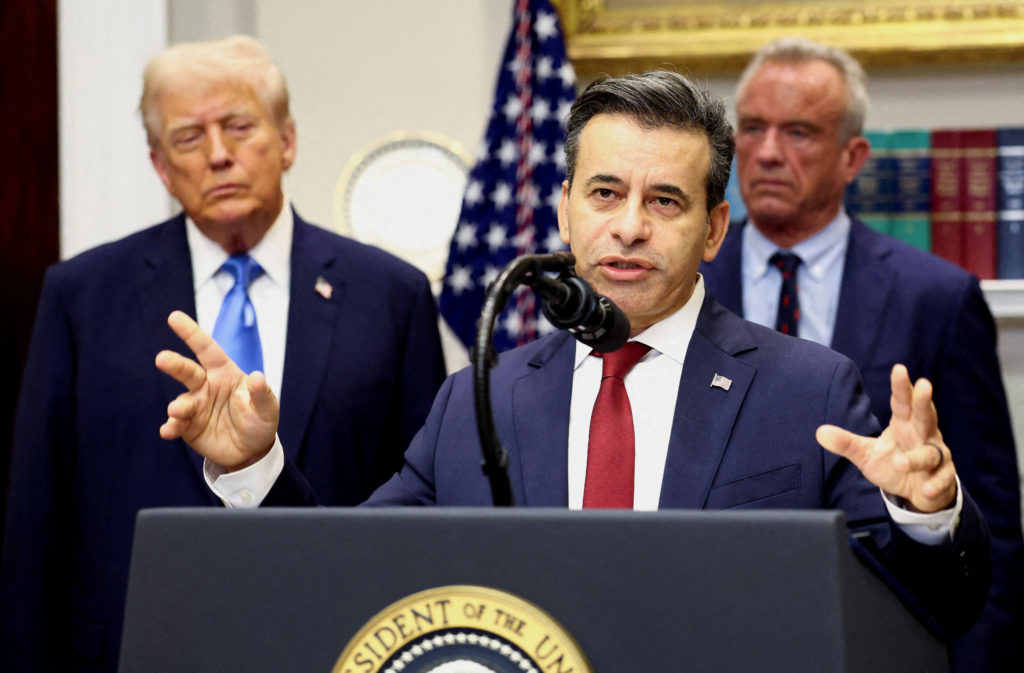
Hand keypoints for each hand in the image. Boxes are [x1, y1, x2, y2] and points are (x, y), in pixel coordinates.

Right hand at [155, 310, 278, 470]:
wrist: (251, 449)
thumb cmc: (259, 419)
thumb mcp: (267, 407)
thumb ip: (261, 393)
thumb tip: (257, 377)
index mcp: (224, 373)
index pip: (207, 349)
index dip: (192, 333)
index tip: (174, 317)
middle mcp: (206, 386)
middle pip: (187, 371)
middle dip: (174, 364)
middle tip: (162, 358)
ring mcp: (195, 406)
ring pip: (181, 402)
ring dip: (177, 406)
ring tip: (176, 411)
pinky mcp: (188, 427)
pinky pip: (176, 425)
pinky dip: (171, 427)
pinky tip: (167, 431)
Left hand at [816, 364, 955, 512]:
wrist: (917, 492)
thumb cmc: (893, 464)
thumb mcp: (866, 454)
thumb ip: (846, 443)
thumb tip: (819, 432)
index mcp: (904, 424)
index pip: (902, 402)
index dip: (901, 386)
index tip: (899, 368)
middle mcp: (923, 435)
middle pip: (925, 415)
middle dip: (923, 401)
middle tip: (924, 384)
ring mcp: (936, 455)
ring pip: (931, 452)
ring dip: (917, 458)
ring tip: (900, 463)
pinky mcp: (943, 476)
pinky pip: (942, 479)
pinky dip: (936, 484)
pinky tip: (927, 490)